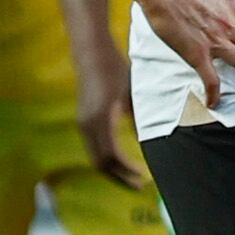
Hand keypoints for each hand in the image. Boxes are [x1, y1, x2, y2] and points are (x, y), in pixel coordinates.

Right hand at [74, 44, 146, 189]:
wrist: (91, 49)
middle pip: (99, 162)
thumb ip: (140, 118)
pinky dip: (107, 156)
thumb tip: (152, 141)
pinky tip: (121, 157)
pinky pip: (93, 146)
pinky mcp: (82, 118)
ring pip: (95, 156)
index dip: (127, 171)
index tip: (144, 178)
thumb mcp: (132, 93)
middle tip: (140, 185)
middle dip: (119, 177)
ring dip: (113, 168)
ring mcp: (82, 121)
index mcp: (100, 119)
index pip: (111, 157)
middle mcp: (87, 123)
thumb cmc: (114, 67)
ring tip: (133, 175)